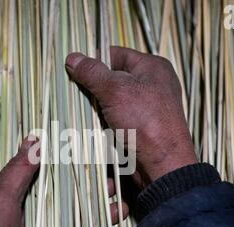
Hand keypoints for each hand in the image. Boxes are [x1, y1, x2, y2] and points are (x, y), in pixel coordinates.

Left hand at [0, 137, 128, 226]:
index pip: (41, 171)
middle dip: (86, 185)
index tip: (88, 154)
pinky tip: (111, 221)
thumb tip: (33, 140)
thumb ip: (18, 170)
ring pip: (71, 214)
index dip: (65, 163)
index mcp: (8, 194)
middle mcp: (24, 211)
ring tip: (118, 198)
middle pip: (61, 192)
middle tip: (110, 178)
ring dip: (95, 206)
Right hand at [65, 46, 197, 186]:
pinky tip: (91, 126)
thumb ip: (93, 73)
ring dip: (95, 108)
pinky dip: (102, 122)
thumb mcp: (116, 90)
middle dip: (93, 88)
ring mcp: (145, 107)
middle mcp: (151, 84)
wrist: (161, 164)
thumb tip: (72, 58)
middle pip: (112, 78)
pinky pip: (114, 119)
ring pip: (110, 101)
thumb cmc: (144, 120)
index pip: (116, 54)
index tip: (74, 70)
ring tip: (81, 111)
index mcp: (152, 67)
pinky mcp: (138, 127)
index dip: (94, 60)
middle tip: (75, 93)